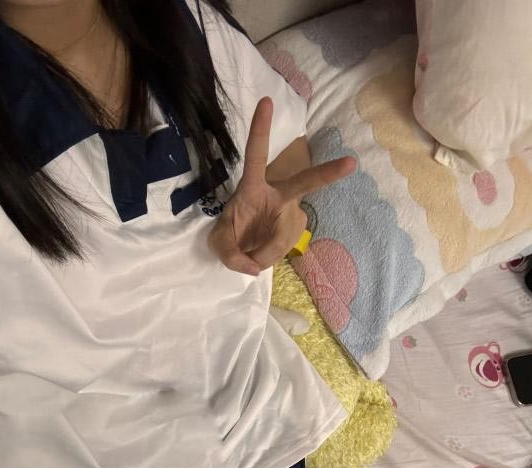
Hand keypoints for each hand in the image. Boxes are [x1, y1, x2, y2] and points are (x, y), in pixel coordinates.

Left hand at [208, 96, 355, 276]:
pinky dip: (269, 258)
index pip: (256, 154)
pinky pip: (283, 249)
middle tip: (351, 162)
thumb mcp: (217, 242)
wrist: (242, 248)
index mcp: (252, 186)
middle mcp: (277, 195)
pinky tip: (264, 253)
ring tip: (250, 254)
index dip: (260, 129)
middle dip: (328, 174)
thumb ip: (229, 254)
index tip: (266, 101)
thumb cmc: (230, 233)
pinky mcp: (298, 229)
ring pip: (282, 238)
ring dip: (263, 254)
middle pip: (304, 183)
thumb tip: (254, 266)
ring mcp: (291, 213)